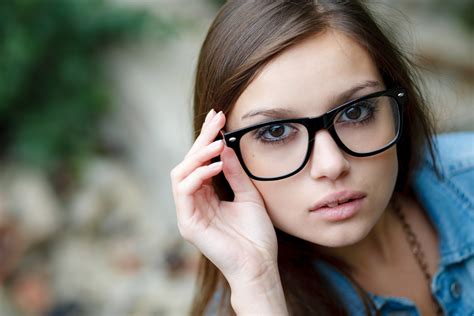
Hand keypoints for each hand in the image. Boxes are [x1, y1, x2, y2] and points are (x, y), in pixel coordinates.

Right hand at [170, 109, 277, 283]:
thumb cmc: (256, 234)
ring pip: (180, 174)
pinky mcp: (187, 224)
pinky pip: (184, 191)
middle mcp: (194, 202)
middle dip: (201, 139)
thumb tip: (224, 147)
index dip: (207, 138)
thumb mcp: (248, 195)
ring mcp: (188, 213)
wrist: (259, 264)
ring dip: (198, 155)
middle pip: (188, 163)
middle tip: (216, 118)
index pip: (201, 162)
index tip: (218, 117)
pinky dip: (198, 175)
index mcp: (206, 196)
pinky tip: (215, 165)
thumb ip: (235, 172)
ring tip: (218, 141)